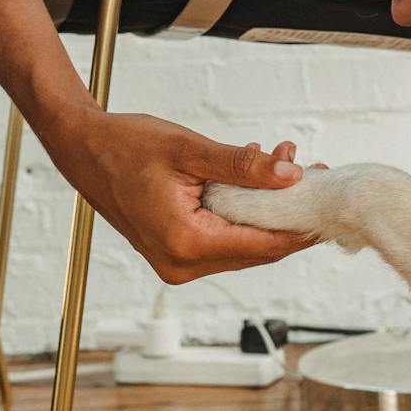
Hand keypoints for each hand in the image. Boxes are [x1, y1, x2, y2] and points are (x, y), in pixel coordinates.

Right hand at [57, 109, 316, 282]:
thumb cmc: (125, 145)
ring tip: (282, 165)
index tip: (327, 199)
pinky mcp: (177, 255)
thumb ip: (243, 167)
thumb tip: (292, 175)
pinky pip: (224, 241)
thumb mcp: (190, 149)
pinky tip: (253, 182)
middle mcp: (182, 264)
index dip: (300, 224)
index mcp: (185, 243)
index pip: (263, 244)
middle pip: (258, 250)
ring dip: (266, 212)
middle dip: (287, 213)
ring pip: (244, 246)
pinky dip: (244, 216)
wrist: (82, 150)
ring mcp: (178, 265)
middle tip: (311, 172)